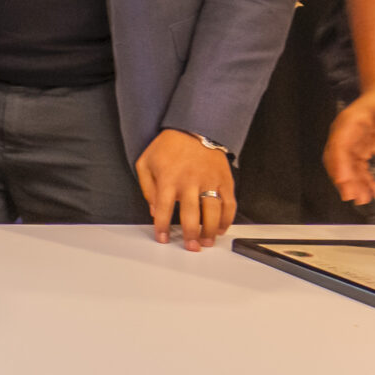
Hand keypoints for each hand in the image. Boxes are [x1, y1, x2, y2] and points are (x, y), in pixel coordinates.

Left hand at [136, 129, 234, 250]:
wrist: (194, 127)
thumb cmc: (168, 146)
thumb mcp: (146, 162)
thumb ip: (147, 187)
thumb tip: (152, 210)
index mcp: (168, 178)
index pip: (162, 209)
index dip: (161, 227)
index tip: (162, 238)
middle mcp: (190, 181)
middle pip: (191, 214)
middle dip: (190, 234)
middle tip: (190, 247)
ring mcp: (209, 180)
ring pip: (212, 211)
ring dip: (210, 230)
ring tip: (206, 242)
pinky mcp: (224, 179)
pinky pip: (229, 202)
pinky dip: (227, 218)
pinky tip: (221, 228)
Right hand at [324, 88, 374, 205]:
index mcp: (348, 124)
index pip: (338, 147)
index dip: (339, 165)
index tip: (344, 181)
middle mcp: (344, 135)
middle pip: (338, 160)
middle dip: (345, 180)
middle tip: (354, 198)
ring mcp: (350, 144)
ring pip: (348, 167)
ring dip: (355, 184)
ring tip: (367, 199)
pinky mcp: (358, 150)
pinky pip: (358, 168)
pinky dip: (365, 180)